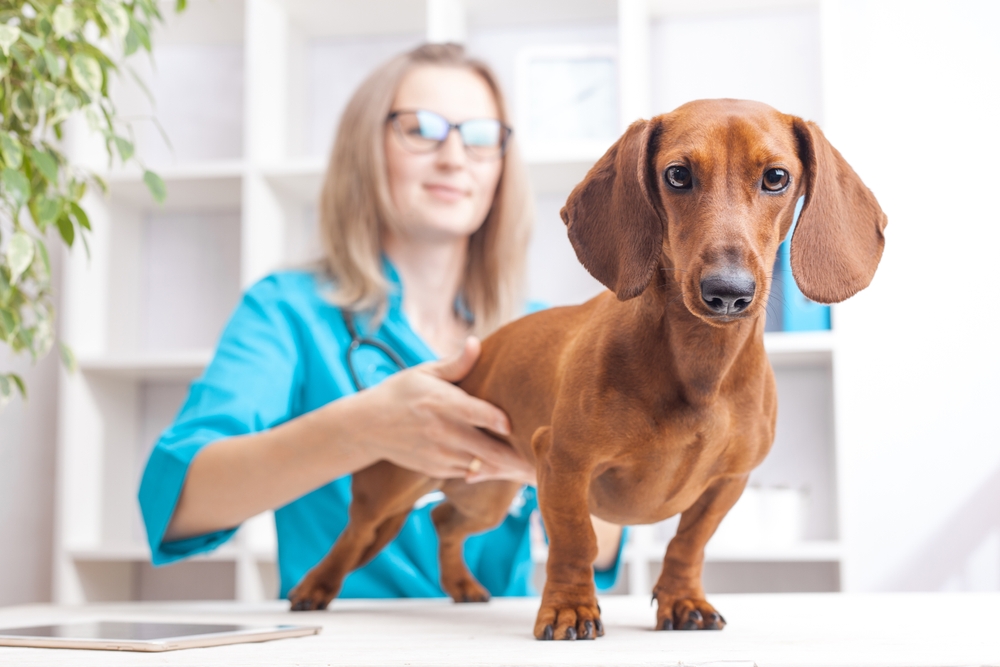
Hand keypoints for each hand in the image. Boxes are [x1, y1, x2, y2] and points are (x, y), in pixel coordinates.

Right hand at [342, 337, 536, 485]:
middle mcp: (442, 431)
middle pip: (488, 449)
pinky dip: (489, 473)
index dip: (500, 421)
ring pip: (482, 467)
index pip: (478, 413)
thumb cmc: (402, 392)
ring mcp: (439, 453)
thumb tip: (477, 342)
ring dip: (507, 470)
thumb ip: (456, 363)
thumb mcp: (424, 372)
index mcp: (442, 402)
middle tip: (543, 462)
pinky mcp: (437, 468)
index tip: (518, 424)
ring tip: (534, 473)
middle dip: (516, 458)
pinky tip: (510, 472)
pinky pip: (470, 473)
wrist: (367, 426)